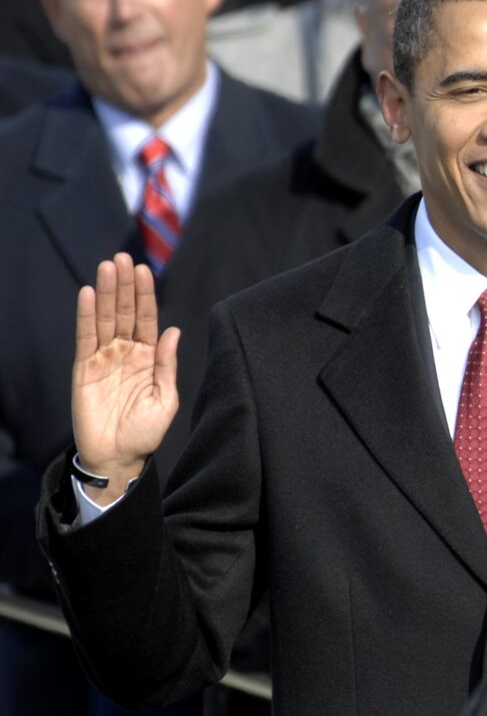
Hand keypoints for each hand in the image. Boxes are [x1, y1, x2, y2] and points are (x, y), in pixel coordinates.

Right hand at [72, 253, 179, 502]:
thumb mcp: (165, 398)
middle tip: (122, 257)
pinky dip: (86, 316)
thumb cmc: (146, 432)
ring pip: (104, 319)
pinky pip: (85, 338)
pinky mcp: (84, 369)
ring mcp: (104, 359)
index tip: (144, 270)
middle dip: (124, 285)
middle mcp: (126, 352)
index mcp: (148, 357)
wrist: (119, 457)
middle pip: (124, 312)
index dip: (145, 295)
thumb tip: (174, 331)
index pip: (146, 319)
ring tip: (107, 267)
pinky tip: (87, 294)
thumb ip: (167, 364)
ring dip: (105, 293)